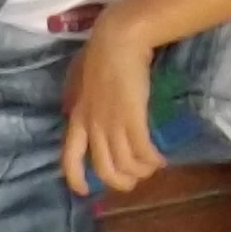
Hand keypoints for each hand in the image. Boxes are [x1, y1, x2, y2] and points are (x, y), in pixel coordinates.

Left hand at [61, 27, 162, 196]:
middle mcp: (93, 127)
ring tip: (152, 167)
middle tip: (134, 180)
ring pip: (125, 165)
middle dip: (120, 182)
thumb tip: (73, 108)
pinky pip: (142, 152)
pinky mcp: (133, 120)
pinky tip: (160, 158)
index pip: (70, 159)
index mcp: (78, 118)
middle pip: (104, 170)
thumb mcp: (79, 78)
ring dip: (140, 172)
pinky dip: (152, 160)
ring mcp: (112, 124)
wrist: (117, 40)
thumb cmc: (99, 53)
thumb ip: (77, 96)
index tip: (84, 191)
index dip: (76, 179)